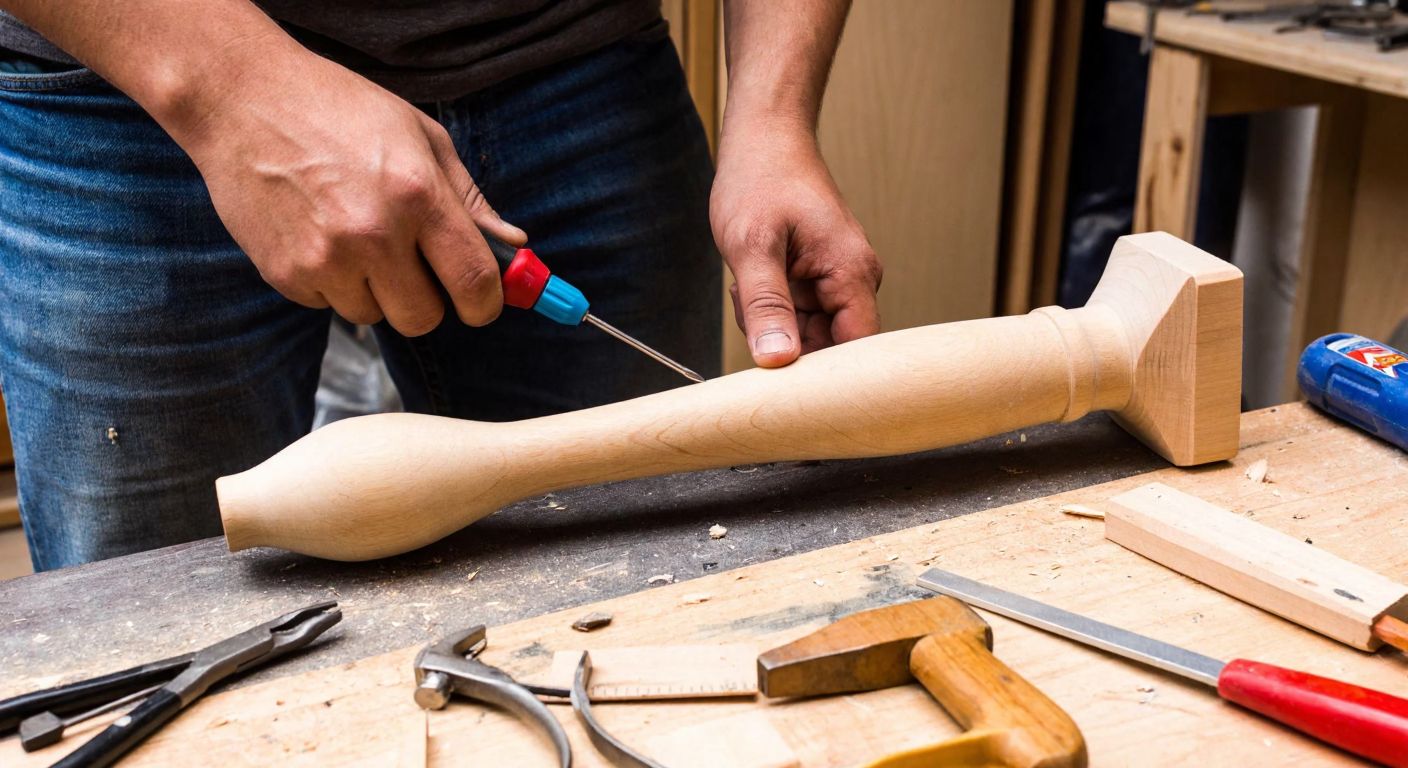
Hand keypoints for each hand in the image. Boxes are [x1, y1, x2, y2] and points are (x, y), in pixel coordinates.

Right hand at [171, 48, 523, 335]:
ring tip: (355, 235)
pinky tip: (319, 234)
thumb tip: (512, 246)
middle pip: (424, 319)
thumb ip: (470, 200)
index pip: (474, 284)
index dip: (486, 303)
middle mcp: (373, 234)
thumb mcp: (420, 136)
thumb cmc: (340, 109)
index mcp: (418, 195)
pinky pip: (328, 305)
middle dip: (427, 300)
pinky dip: (331, 283)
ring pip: (374, 316)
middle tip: (413, 265)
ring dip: (374, 290)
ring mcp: (324, 259)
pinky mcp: (284, 274)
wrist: (241, 99)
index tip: (482, 301)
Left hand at [711, 124, 881, 366]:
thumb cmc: (761, 179)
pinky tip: (752, 280)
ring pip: (806, 334)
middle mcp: (854, 281)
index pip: (857, 352)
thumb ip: (765, 305)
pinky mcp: (818, 280)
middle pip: (828, 348)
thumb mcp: (752, 245)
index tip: (788, 390)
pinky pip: (796, 315)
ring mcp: (836, 281)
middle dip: (785, 341)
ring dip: (771, 322)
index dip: (827, 379)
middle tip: (750, 307)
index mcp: (852, 273)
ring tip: (748, 284)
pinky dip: (769, 308)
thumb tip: (777, 360)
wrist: (764, 140)